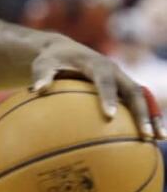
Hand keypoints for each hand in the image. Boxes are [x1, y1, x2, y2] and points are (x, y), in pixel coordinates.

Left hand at [31, 39, 164, 139]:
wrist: (65, 50)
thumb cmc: (51, 60)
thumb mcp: (43, 64)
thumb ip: (42, 75)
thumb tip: (36, 90)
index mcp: (96, 64)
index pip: (104, 80)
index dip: (108, 96)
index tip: (109, 115)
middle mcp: (115, 71)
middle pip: (134, 91)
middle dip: (141, 112)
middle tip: (145, 134)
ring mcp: (122, 80)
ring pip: (143, 98)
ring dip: (152, 117)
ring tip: (158, 139)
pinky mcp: (123, 89)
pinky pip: (138, 104)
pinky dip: (146, 119)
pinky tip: (150, 141)